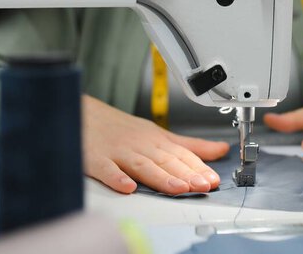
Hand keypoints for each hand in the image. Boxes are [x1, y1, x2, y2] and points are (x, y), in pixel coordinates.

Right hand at [82, 95, 229, 194]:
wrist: (82, 114)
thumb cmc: (120, 128)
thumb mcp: (159, 133)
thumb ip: (190, 146)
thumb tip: (221, 150)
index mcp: (156, 140)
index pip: (181, 155)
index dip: (198, 167)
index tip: (214, 179)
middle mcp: (140, 146)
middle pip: (165, 161)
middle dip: (186, 174)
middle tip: (203, 185)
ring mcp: (118, 152)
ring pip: (142, 165)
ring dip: (160, 177)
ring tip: (178, 188)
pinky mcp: (96, 159)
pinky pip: (107, 169)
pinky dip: (116, 178)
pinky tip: (127, 187)